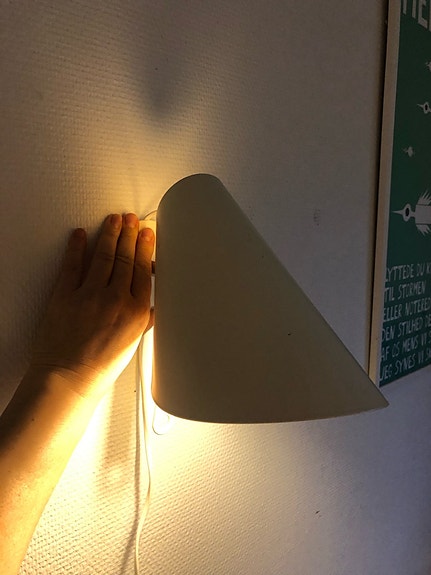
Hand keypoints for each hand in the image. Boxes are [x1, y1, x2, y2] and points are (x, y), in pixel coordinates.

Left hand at [29, 213, 154, 400]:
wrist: (69, 380)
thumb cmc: (100, 367)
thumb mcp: (132, 343)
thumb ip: (142, 320)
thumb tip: (150, 306)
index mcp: (135, 312)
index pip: (142, 270)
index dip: (145, 248)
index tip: (147, 234)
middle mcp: (114, 299)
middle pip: (124, 258)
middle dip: (129, 234)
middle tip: (131, 219)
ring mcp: (88, 295)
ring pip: (103, 256)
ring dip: (109, 234)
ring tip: (113, 219)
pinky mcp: (64, 296)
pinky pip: (72, 265)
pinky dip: (76, 247)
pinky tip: (80, 235)